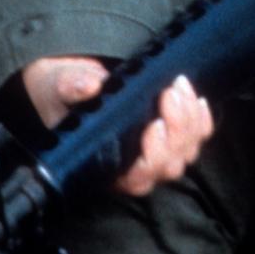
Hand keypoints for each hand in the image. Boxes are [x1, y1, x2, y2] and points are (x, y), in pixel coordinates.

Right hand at [21, 56, 212, 195]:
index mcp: (104, 161)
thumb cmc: (55, 88)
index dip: (153, 156)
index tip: (154, 125)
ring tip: (180, 86)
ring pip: (185, 152)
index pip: (137, 177)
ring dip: (190, 121)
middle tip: (170, 93)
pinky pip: (195, 135)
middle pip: (168, 164)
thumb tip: (90, 84)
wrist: (63, 76)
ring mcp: (152, 145)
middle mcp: (132, 160)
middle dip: (178, 129)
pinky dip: (201, 120)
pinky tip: (196, 99)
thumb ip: (68, 85)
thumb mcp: (54, 83)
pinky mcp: (168, 127)